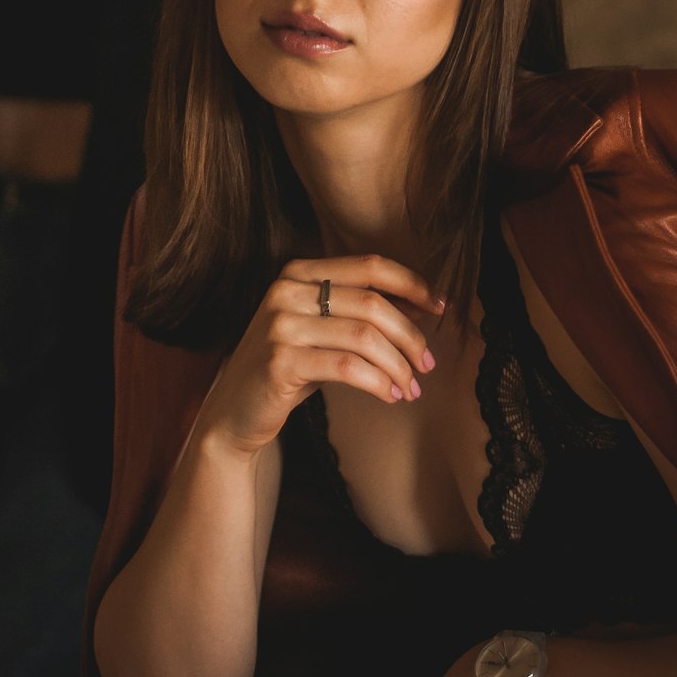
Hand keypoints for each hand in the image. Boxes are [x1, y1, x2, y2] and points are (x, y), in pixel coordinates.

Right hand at [197, 254, 441, 457]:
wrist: (235, 411)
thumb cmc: (289, 367)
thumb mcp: (325, 331)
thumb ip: (363, 312)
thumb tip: (423, 304)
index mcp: (299, 272)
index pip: (369, 266)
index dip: (411, 284)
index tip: (440, 308)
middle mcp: (286, 290)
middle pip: (371, 303)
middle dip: (410, 335)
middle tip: (427, 364)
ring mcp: (279, 325)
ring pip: (363, 337)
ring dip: (398, 365)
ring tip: (411, 387)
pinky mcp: (279, 361)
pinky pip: (346, 367)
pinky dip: (378, 382)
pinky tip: (390, 396)